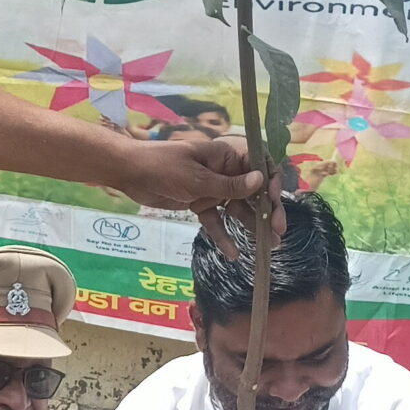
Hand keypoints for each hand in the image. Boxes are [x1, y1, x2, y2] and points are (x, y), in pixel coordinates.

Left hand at [107, 136, 267, 249]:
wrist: (131, 173)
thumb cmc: (164, 167)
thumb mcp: (198, 179)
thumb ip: (229, 185)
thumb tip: (261, 181)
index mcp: (227, 155)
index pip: (260, 165)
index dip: (271, 183)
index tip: (274, 201)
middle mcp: (225, 171)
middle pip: (253, 191)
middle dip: (267, 211)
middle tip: (278, 231)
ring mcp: (213, 188)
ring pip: (238, 208)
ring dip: (251, 226)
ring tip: (269, 246)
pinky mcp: (200, 203)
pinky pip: (216, 220)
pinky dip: (223, 235)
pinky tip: (233, 254)